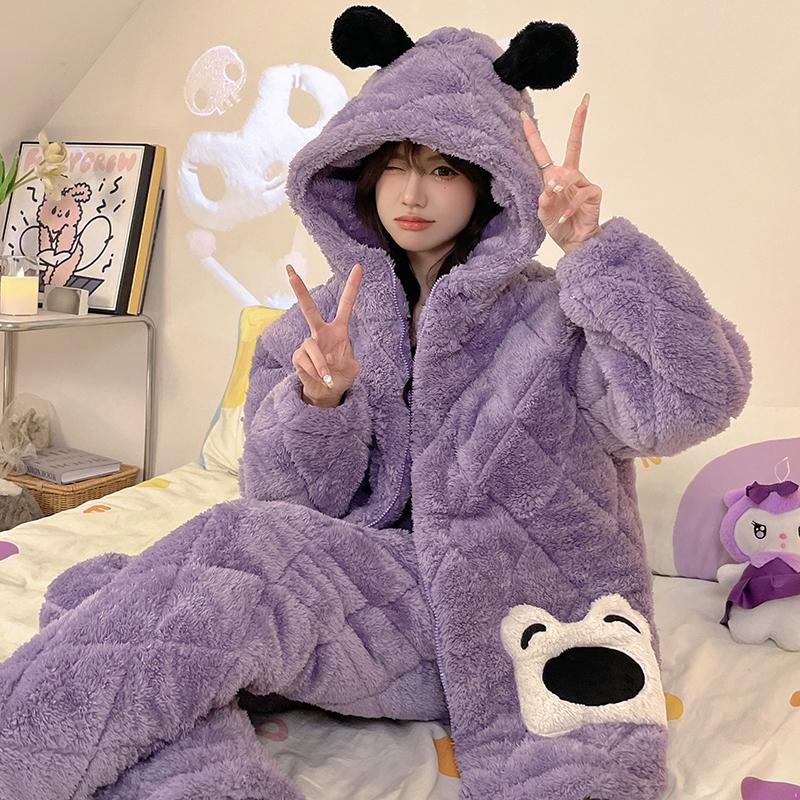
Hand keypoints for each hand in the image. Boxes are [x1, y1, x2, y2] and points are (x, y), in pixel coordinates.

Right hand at [287, 262, 362, 406]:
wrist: (327, 392)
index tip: (358, 267)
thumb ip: (349, 363)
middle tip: (290, 273)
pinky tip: (318, 377)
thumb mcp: (353, 369)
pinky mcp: (298, 356)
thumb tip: (332, 361)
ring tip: (327, 376)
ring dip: (320, 363)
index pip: (346, 304)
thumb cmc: (341, 376)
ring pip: (311, 346)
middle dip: (300, 291)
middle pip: (309, 309)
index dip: (352, 286)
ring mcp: (308, 343)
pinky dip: (314, 371)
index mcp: (339, 330)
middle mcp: (321, 333)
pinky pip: (305, 360)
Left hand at [521, 93, 602, 255]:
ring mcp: (582, 182)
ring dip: (561, 187)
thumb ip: (543, 202)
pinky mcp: (593, 192)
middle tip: (584, 103)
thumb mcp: (543, 215)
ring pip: (571, 174)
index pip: (542, 152)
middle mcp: (569, 175)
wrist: (574, 242)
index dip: (532, 135)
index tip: (523, 116)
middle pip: (574, 145)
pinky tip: (564, 216)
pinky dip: (570, 206)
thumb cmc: (558, 225)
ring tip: (556, 202)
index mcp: (552, 177)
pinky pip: (581, 194)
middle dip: (578, 123)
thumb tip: (548, 189)